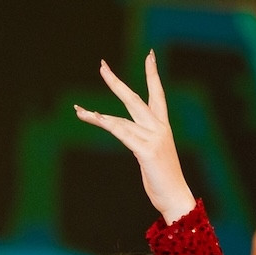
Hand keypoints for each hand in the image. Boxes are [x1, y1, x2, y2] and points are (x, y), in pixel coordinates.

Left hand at [74, 51, 194, 223]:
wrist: (177, 197)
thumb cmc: (164, 180)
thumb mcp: (152, 155)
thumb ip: (141, 141)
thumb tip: (126, 134)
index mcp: (163, 127)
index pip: (157, 94)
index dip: (153, 74)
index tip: (150, 55)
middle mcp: (159, 128)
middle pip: (134, 99)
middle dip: (116, 82)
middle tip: (102, 65)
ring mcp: (154, 138)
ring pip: (120, 120)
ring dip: (96, 116)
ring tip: (78, 111)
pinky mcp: (147, 151)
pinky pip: (123, 134)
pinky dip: (107, 125)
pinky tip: (95, 118)